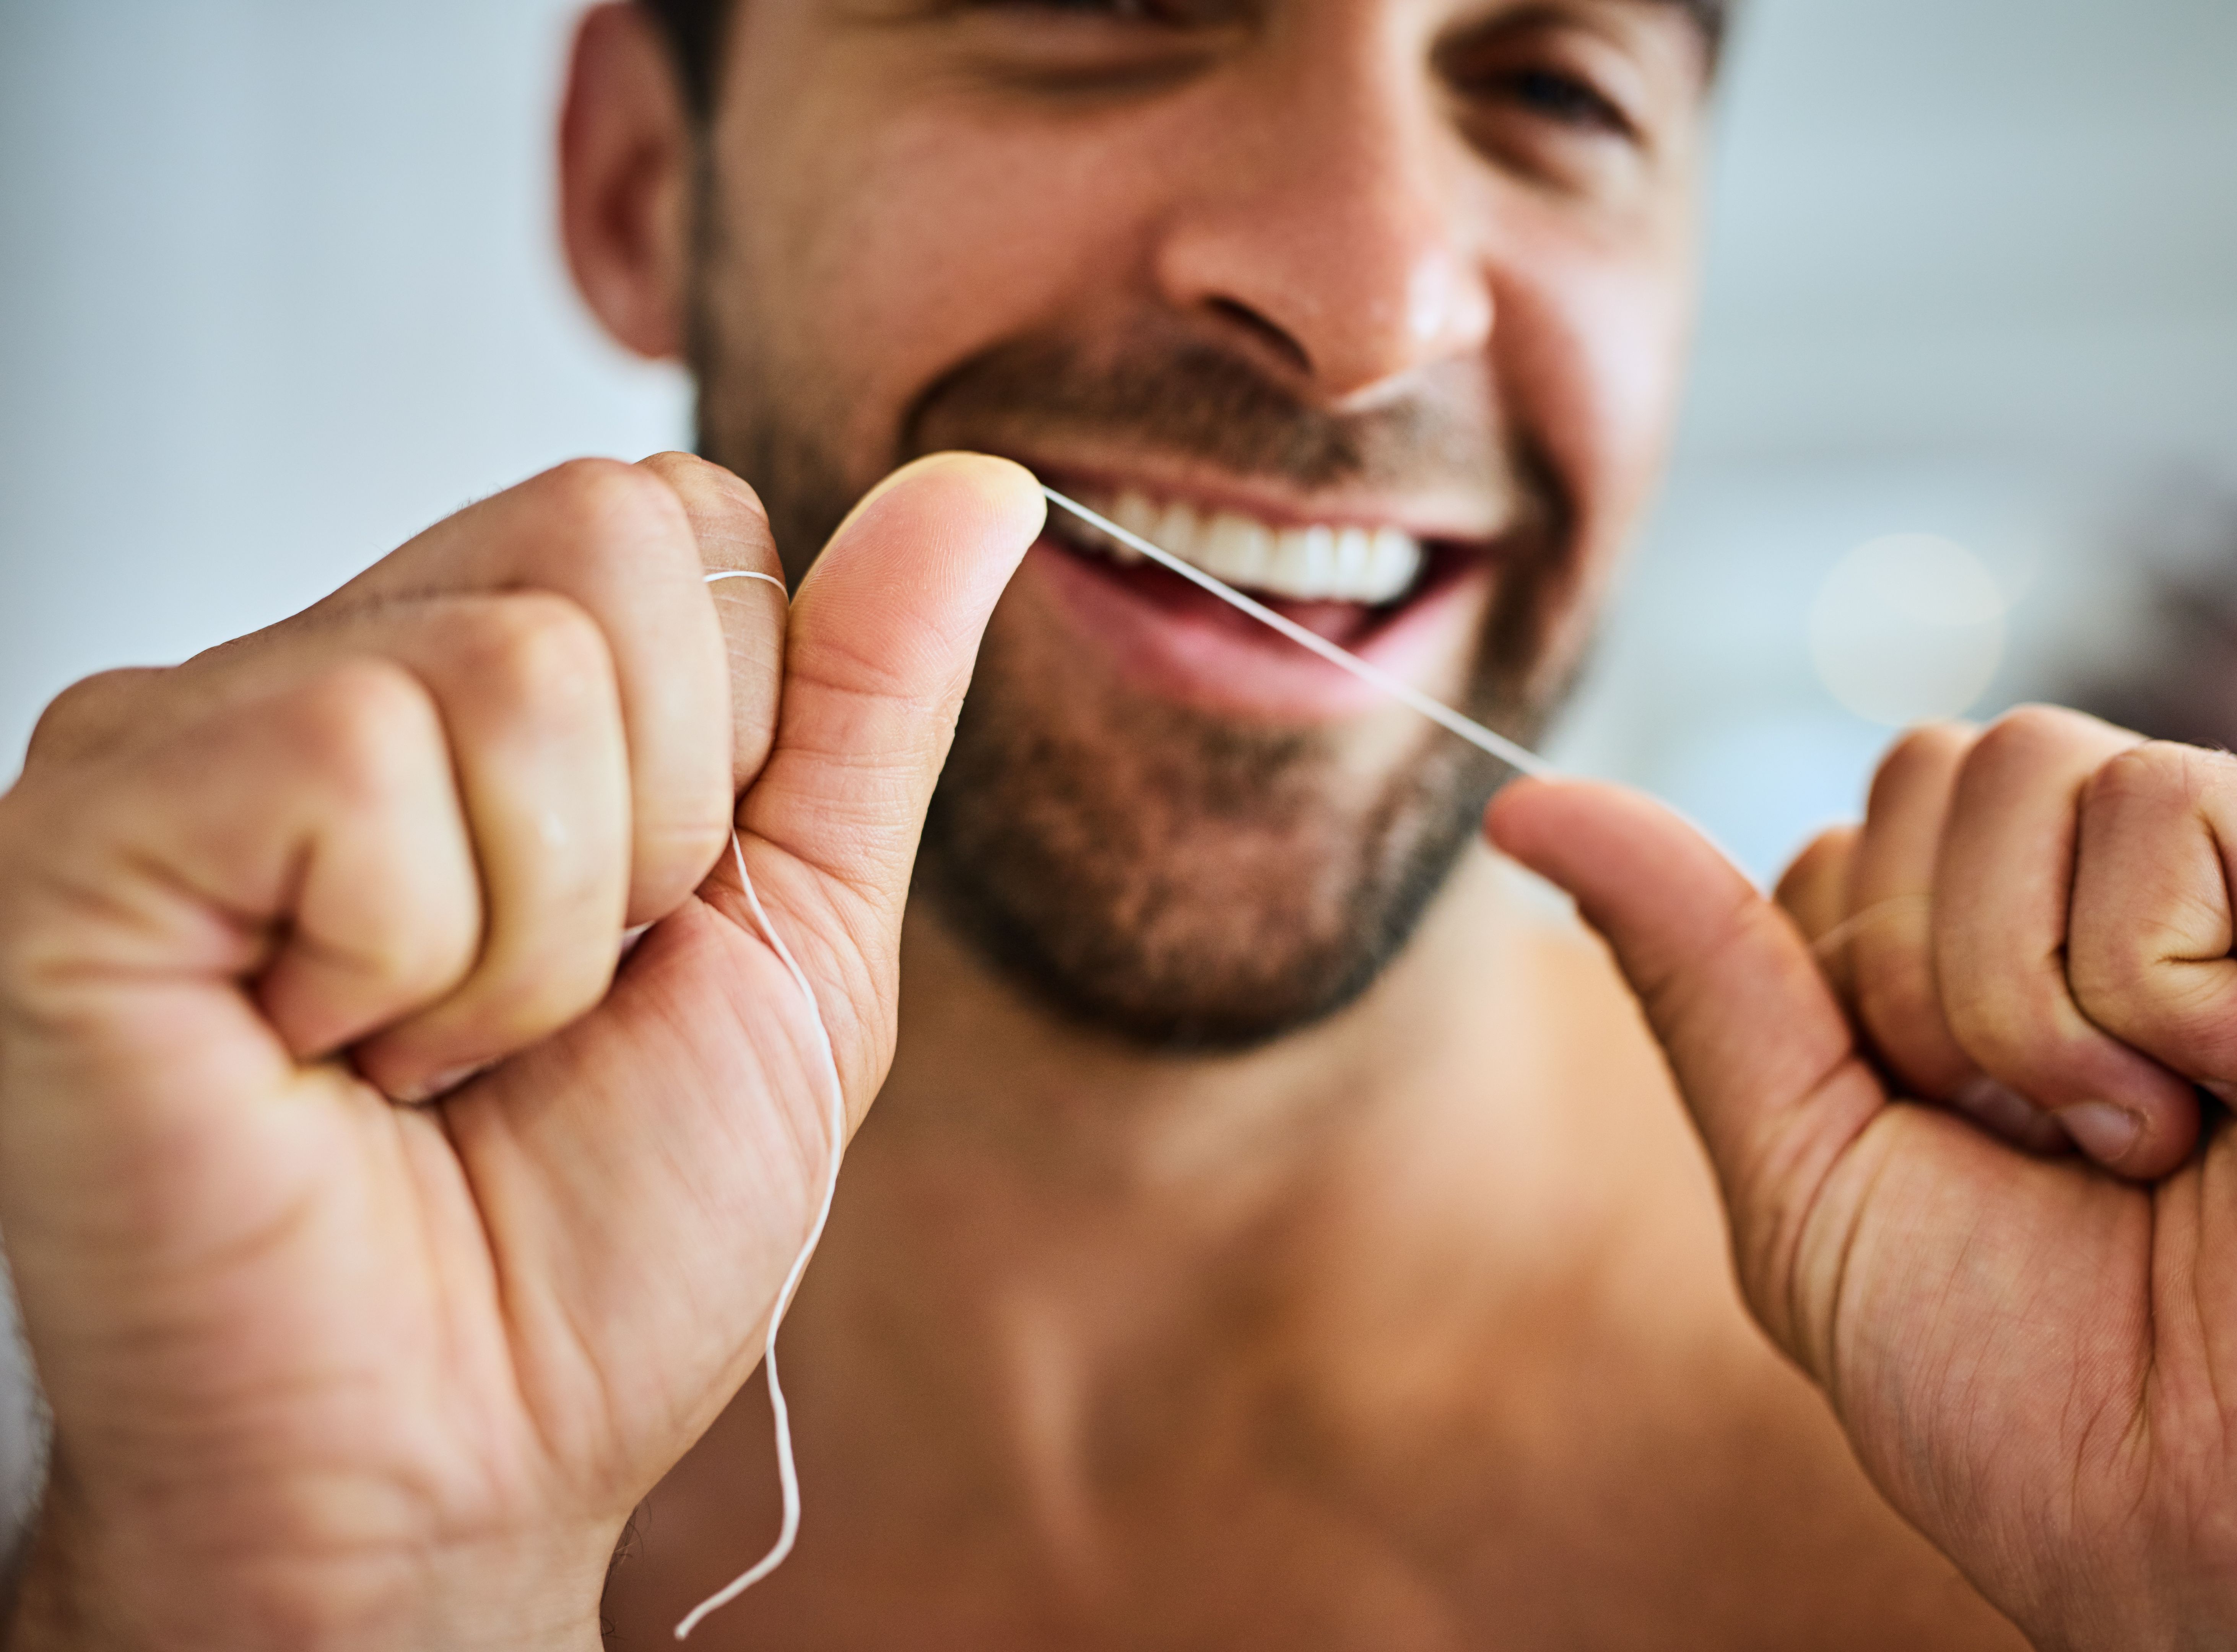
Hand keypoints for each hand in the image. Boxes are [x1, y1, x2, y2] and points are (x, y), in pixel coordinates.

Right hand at [0, 452, 1043, 1647]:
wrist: (467, 1446)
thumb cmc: (605, 1231)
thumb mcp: (803, 933)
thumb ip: (872, 695)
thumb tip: (978, 486)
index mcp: (485, 682)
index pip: (681, 518)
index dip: (729, 753)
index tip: (639, 935)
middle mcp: (334, 670)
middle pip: (611, 540)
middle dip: (651, 833)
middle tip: (523, 1007)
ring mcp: (195, 731)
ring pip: (513, 661)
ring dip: (535, 926)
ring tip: (420, 1050)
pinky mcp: (97, 815)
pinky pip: (359, 758)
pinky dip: (407, 958)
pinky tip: (321, 1056)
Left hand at [1489, 708, 2236, 1649]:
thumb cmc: (2048, 1405)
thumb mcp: (1810, 1184)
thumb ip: (1693, 973)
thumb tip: (1528, 803)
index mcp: (1985, 1001)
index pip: (1829, 865)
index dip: (1840, 1005)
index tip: (1937, 1147)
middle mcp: (2105, 926)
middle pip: (1907, 784)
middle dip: (1917, 990)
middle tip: (2043, 1151)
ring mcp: (2231, 891)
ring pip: (2010, 767)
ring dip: (2027, 998)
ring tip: (2149, 1140)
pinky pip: (2149, 799)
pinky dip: (2159, 984)